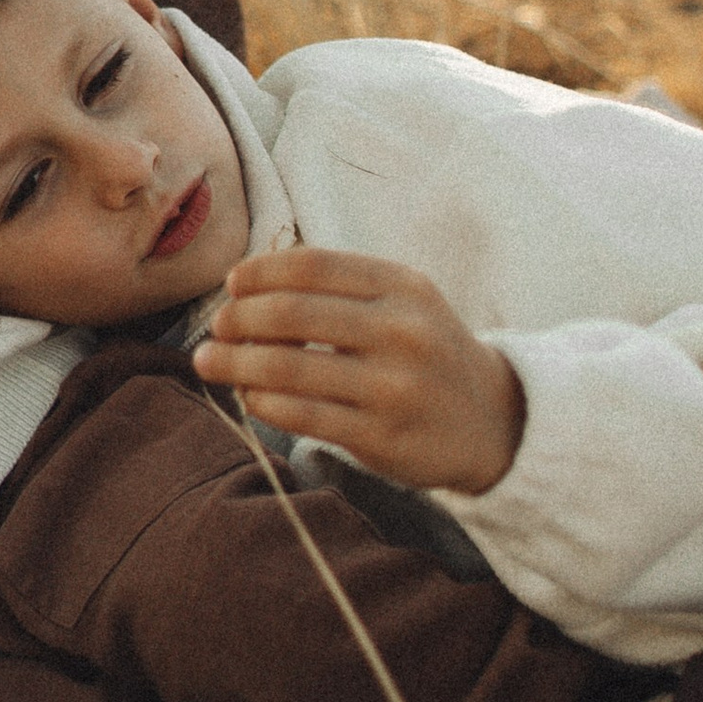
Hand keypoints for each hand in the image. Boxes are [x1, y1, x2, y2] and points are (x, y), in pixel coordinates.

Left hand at [193, 247, 524, 496]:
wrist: (493, 421)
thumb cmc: (425, 352)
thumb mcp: (403, 302)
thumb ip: (339, 288)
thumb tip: (247, 286)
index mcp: (402, 286)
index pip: (311, 265)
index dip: (260, 272)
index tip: (233, 283)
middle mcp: (401, 331)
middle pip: (291, 314)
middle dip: (239, 318)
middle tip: (217, 326)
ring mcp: (392, 386)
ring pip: (288, 366)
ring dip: (234, 362)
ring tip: (209, 361)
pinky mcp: (381, 436)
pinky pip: (302, 414)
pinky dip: (262, 401)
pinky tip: (249, 395)